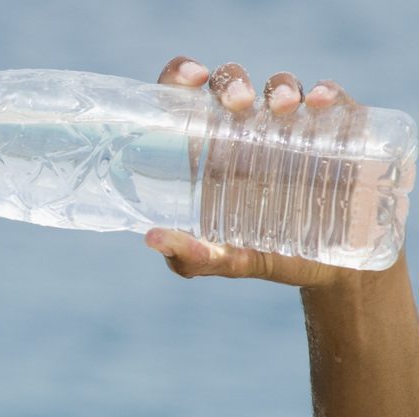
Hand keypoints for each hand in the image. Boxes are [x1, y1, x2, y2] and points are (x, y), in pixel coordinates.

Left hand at [145, 56, 358, 287]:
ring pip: (280, 86)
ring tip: (283, 107)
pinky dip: (326, 93)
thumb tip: (153, 239)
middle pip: (231, 84)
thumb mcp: (224, 260)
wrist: (335, 267)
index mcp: (207, 150)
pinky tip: (320, 103)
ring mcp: (291, 127)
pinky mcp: (336, 130)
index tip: (190, 78)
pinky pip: (331, 100)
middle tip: (238, 102)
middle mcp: (246, 130)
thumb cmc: (266, 255)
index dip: (181, 75)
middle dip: (232, 81)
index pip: (185, 98)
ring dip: (280, 86)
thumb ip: (190, 256)